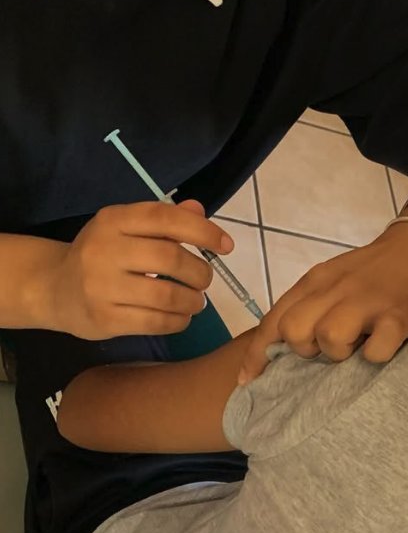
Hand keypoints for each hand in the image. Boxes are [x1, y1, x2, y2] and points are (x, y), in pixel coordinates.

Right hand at [45, 200, 232, 338]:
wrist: (55, 289)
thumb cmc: (102, 256)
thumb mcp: (126, 229)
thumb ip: (163, 220)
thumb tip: (199, 210)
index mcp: (113, 220)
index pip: (164, 218)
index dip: (202, 230)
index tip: (226, 245)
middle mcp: (104, 249)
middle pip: (170, 258)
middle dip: (200, 272)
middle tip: (206, 280)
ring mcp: (101, 286)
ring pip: (166, 295)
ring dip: (193, 301)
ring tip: (197, 301)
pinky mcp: (104, 318)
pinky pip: (155, 322)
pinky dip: (178, 321)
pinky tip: (181, 317)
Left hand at [238, 217, 407, 383]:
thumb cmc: (377, 272)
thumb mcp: (335, 281)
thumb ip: (311, 306)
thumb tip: (283, 347)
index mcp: (315, 282)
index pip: (273, 320)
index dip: (257, 354)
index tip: (249, 381)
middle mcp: (335, 290)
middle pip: (293, 330)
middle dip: (303, 350)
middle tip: (327, 350)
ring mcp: (368, 301)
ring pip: (329, 337)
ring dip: (340, 353)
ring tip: (357, 348)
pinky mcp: (400, 315)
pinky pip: (376, 349)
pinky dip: (377, 356)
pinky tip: (384, 348)